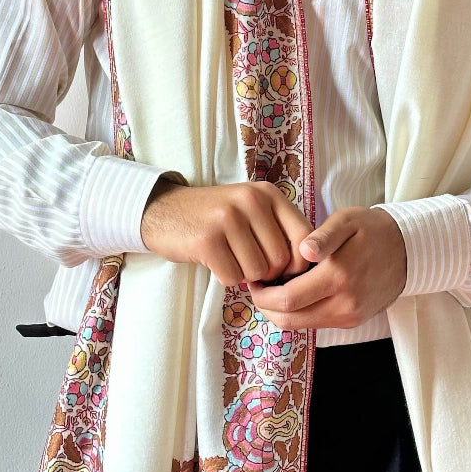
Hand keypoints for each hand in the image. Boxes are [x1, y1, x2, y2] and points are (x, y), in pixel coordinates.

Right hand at [139, 179, 314, 287]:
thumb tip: (307, 268)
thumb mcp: (251, 209)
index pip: (304, 236)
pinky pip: (233, 277)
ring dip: (245, 275)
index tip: (284, 269)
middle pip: (281, 260)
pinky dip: (226, 278)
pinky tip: (215, 262)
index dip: (299, 262)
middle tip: (247, 262)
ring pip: (258, 272)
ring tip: (230, 258)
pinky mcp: (207, 240)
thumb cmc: (215, 217)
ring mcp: (228, 219)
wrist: (164, 211)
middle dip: (267, 272)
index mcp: (268, 193)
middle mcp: (251, 201)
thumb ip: (280, 229)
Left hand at [246, 206, 406, 329]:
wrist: (407, 252)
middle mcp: (344, 304)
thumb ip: (324, 236)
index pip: (288, 299)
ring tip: (272, 287)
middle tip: (256, 286)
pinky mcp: (352, 321)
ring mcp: (349, 316)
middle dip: (266, 306)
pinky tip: (294, 291)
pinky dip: (298, 312)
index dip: (263, 294)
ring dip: (280, 311)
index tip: (253, 278)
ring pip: (300, 325)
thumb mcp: (348, 221)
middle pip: (289, 319)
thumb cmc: (373, 230)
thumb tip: (303, 251)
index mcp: (339, 277)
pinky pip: (315, 322)